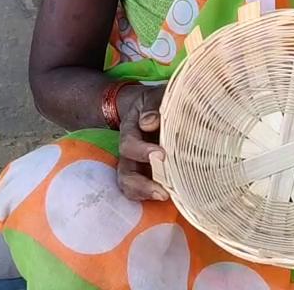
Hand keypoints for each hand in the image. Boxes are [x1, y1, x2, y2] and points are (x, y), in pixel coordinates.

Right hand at [115, 84, 168, 201]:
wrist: (151, 106)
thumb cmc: (157, 101)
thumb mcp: (155, 96)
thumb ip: (153, 105)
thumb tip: (149, 122)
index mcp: (131, 129)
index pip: (129, 144)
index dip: (142, 151)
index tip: (161, 155)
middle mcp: (129, 149)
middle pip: (125, 171)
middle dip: (141, 182)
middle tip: (162, 187)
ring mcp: (135, 163)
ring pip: (128, 184)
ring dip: (144, 192)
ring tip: (164, 196)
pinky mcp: (145, 172)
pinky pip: (139, 190)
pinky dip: (150, 195)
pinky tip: (168, 197)